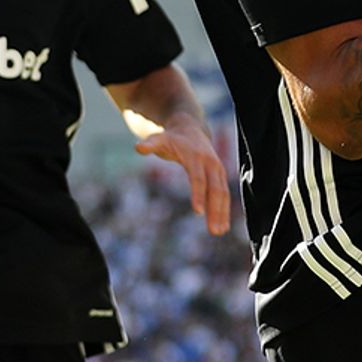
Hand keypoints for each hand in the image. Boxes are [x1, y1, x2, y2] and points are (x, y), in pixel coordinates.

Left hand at [134, 116, 231, 235]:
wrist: (191, 128)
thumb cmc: (172, 138)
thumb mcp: (160, 139)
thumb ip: (150, 144)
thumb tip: (138, 147)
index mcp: (197, 157)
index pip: (198, 178)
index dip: (198, 194)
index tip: (197, 212)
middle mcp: (211, 163)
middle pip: (215, 189)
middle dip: (215, 210)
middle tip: (213, 231)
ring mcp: (218, 169)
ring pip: (223, 193)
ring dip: (222, 213)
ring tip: (219, 232)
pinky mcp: (220, 175)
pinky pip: (224, 194)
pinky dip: (224, 209)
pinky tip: (222, 225)